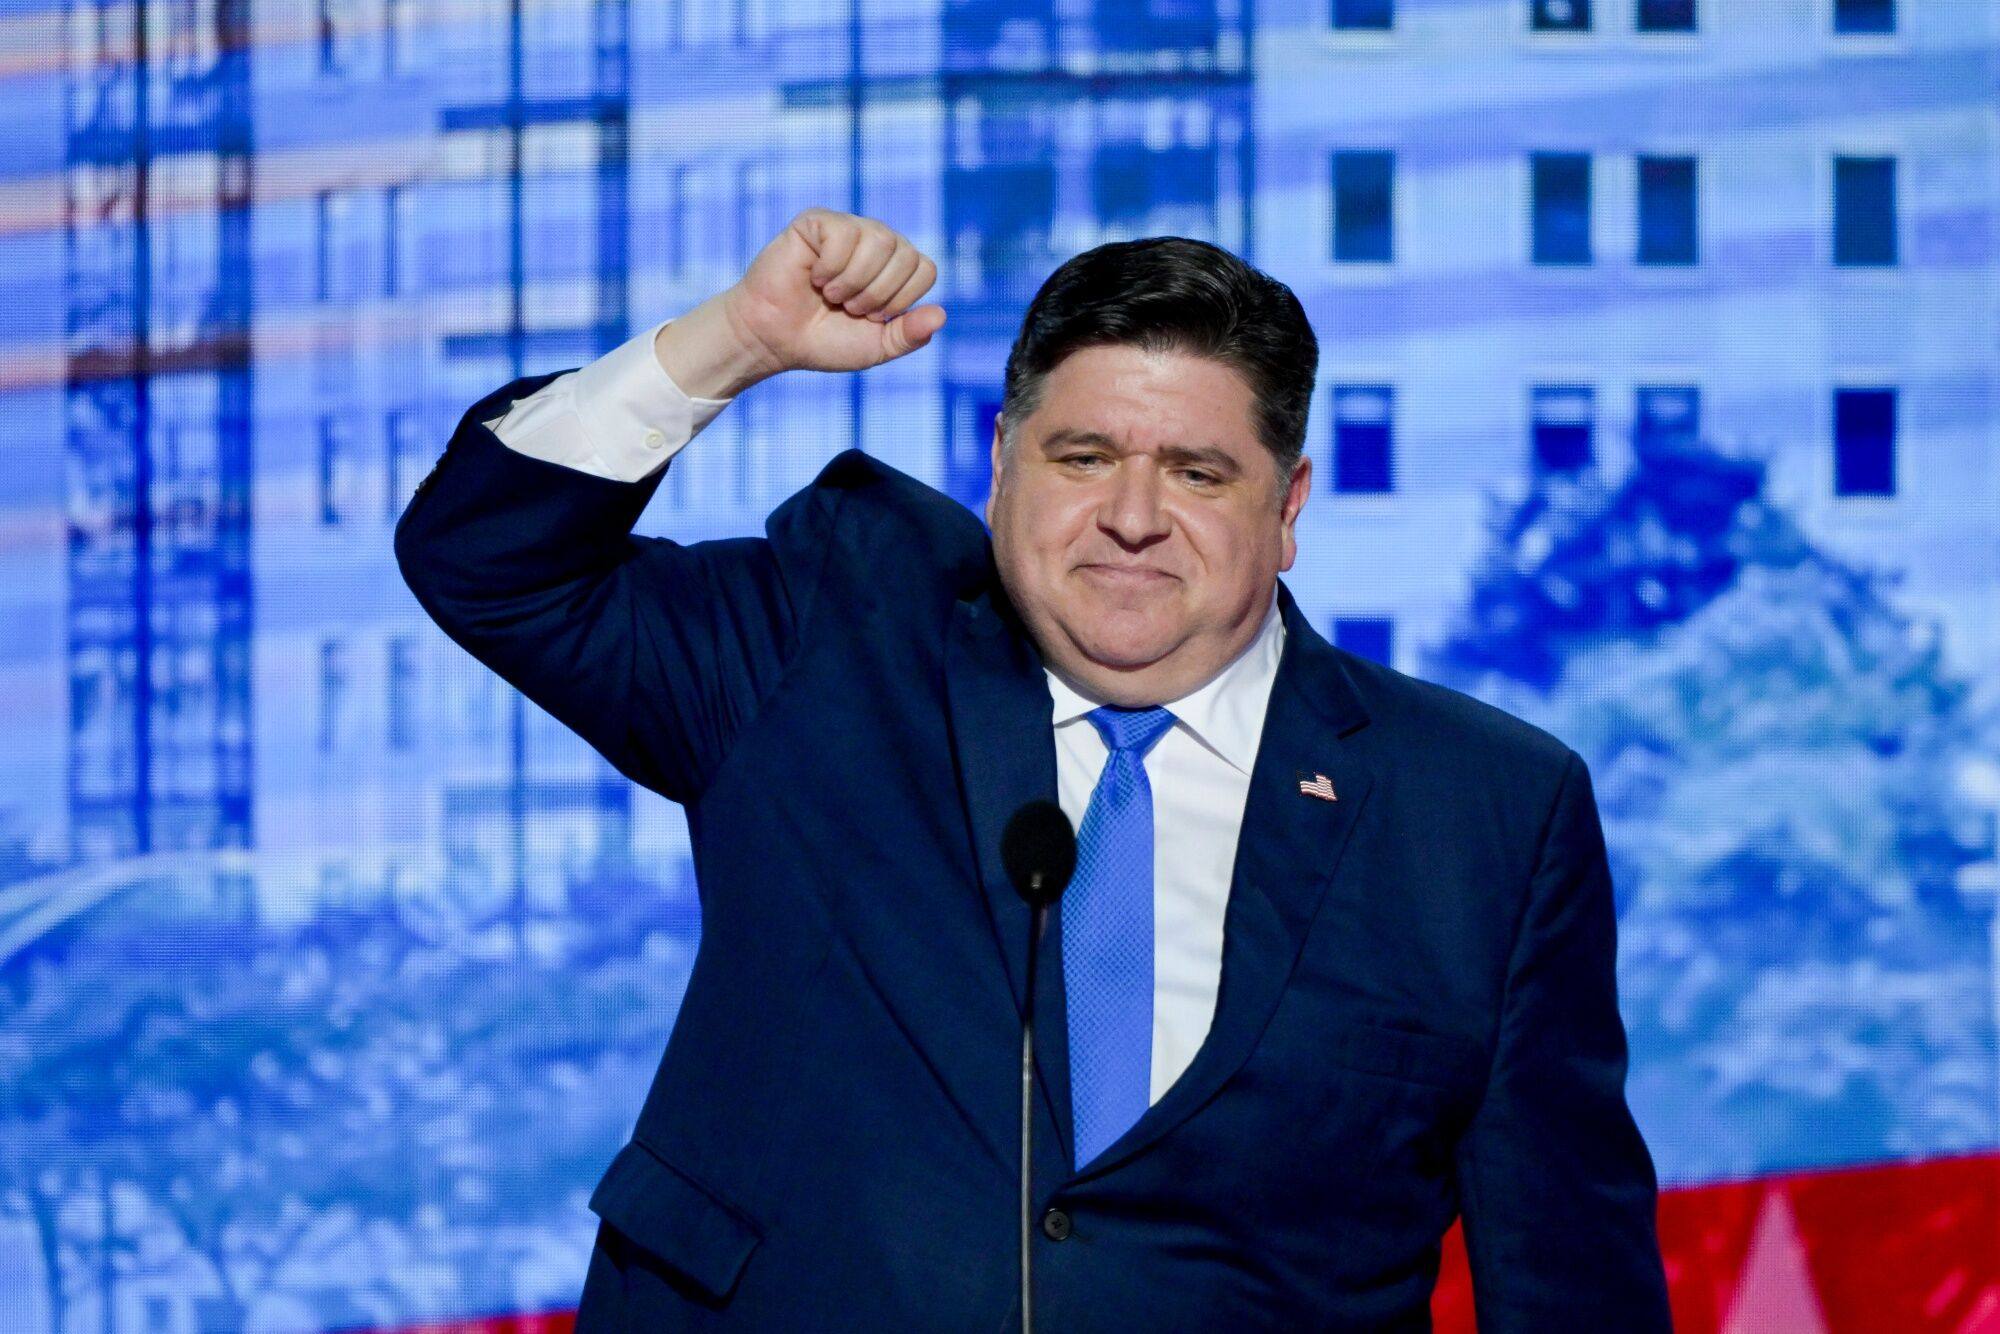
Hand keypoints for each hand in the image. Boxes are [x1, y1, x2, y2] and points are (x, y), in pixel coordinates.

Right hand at [721, 208, 946, 376]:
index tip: (870, 317)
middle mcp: (877, 242)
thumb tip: (941, 315)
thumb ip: (910, 335)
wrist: (775, 340)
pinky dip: (830, 268)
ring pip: (880, 240)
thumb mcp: (877, 347)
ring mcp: (848, 228)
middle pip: (906, 254)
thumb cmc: (824, 340)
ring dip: (854, 282)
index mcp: (896, 267)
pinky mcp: (818, 221)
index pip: (925, 270)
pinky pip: (844, 235)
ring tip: (831, 294)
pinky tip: (812, 276)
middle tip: (847, 307)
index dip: (900, 301)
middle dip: (877, 294)